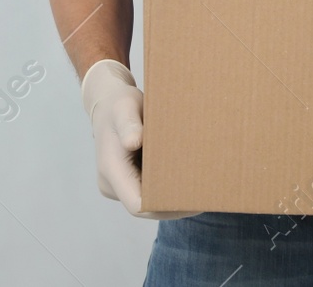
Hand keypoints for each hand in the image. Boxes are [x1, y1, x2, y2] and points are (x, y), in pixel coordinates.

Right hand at [80, 59, 196, 218]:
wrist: (107, 104)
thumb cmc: (118, 104)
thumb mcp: (124, 106)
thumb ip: (128, 123)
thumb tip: (134, 141)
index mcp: (111, 170)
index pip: (138, 205)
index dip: (165, 208)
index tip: (193, 201)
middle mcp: (112, 184)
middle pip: (146, 207)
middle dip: (174, 205)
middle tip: (205, 195)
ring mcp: (118, 185)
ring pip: (148, 201)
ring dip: (171, 197)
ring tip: (200, 189)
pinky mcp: (126, 181)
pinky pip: (147, 191)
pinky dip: (166, 187)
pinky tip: (186, 179)